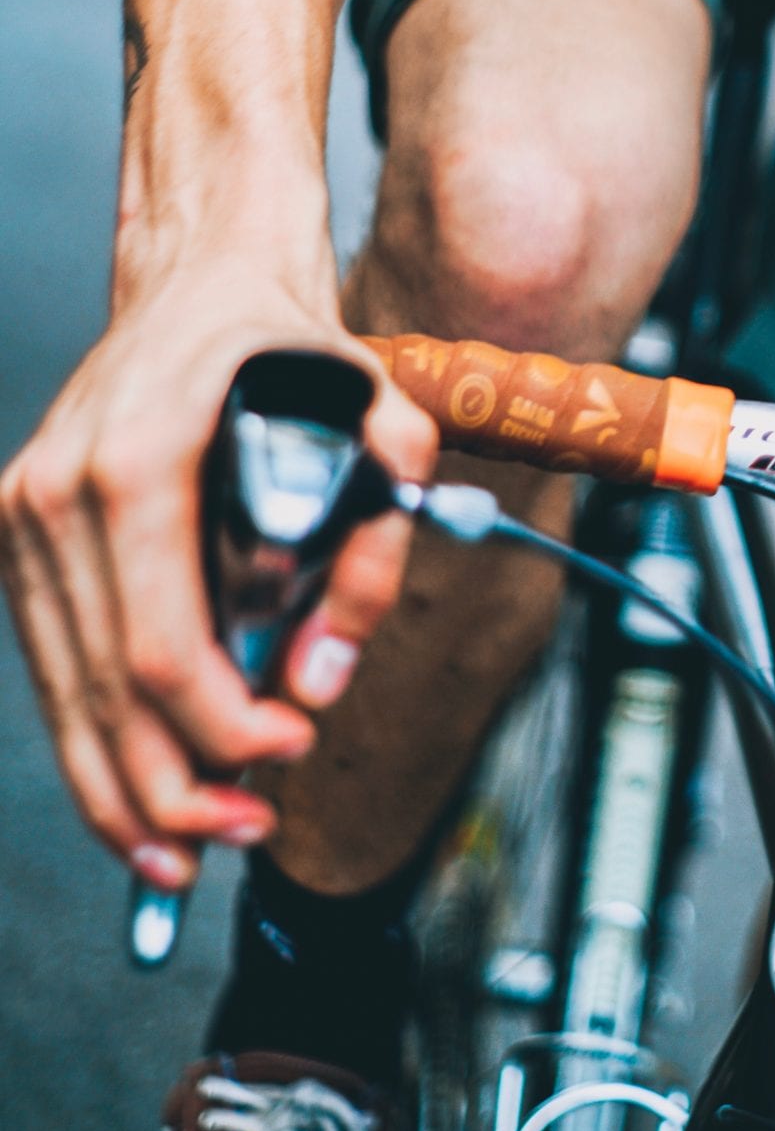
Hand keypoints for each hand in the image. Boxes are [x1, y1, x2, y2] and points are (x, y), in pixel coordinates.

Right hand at [0, 260, 435, 890]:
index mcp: (138, 461)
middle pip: (103, 690)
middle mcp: (58, 491)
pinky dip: (92, 738)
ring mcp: (23, 512)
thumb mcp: (382, 424)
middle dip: (173, 790)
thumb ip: (373, 552)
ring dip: (123, 790)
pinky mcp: (16, 529)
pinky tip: (139, 793)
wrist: (203, 274)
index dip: (221, 728)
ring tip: (186, 855)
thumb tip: (320, 681)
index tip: (287, 752)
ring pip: (64, 694)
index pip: (159, 645)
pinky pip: (52, 661)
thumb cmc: (292, 349)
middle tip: (247, 833)